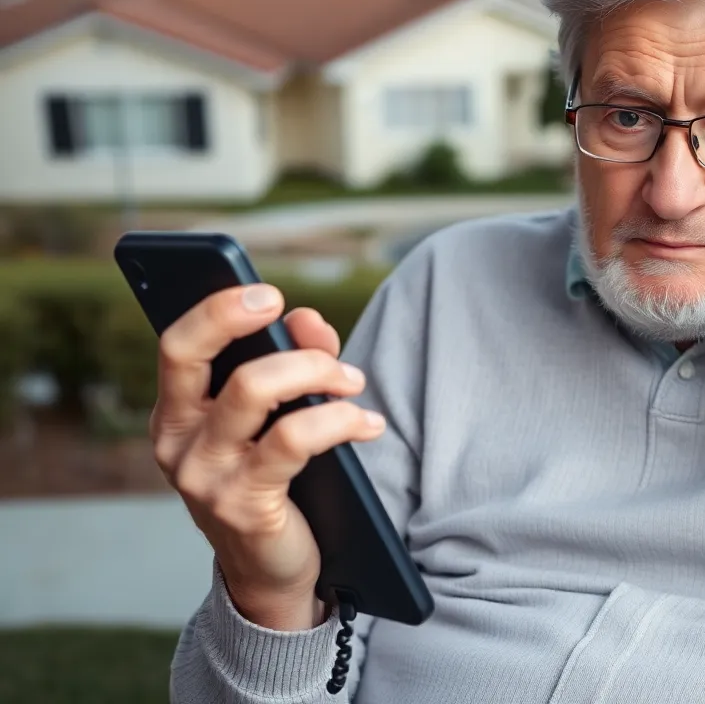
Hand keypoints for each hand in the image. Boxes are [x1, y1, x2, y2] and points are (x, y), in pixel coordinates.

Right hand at [150, 284, 385, 629]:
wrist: (271, 570)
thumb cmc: (274, 480)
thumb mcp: (275, 418)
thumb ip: (290, 361)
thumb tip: (308, 319)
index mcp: (176, 412)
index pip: (176, 345)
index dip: (218, 310)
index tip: (269, 294)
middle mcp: (176, 440)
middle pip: (195, 356)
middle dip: (250, 324)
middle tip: (317, 333)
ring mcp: (203, 475)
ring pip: (254, 389)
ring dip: (317, 373)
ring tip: (354, 381)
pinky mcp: (241, 503)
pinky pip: (293, 440)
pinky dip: (340, 420)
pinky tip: (368, 423)